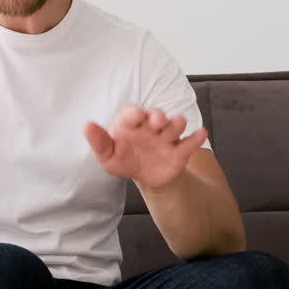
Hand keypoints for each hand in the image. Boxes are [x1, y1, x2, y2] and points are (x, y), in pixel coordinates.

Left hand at [84, 105, 207, 190]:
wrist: (145, 175)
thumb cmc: (124, 158)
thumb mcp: (107, 154)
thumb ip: (99, 141)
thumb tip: (86, 125)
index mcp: (131, 124)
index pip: (132, 112)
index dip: (134, 112)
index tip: (136, 115)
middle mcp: (151, 126)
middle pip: (157, 116)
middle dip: (158, 116)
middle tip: (157, 121)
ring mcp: (166, 137)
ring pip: (175, 126)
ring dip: (177, 123)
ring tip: (179, 122)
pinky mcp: (179, 151)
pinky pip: (190, 143)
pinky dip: (196, 138)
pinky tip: (201, 133)